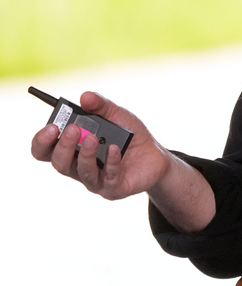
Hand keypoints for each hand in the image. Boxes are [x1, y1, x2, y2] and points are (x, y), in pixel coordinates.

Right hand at [30, 91, 169, 200]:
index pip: (45, 150)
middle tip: (73, 129)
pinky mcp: (113, 188)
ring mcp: (95, 180)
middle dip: (63, 146)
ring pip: (82, 172)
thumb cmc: (130, 135)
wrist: (156, 156)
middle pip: (58, 162)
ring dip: (85, 154)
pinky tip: (115, 149)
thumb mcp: (117, 115)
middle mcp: (78, 167)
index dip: (42, 141)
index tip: (52, 126)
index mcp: (71, 149)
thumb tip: (85, 96)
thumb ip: (101, 106)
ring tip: (92, 138)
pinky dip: (111, 162)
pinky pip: (108, 177)